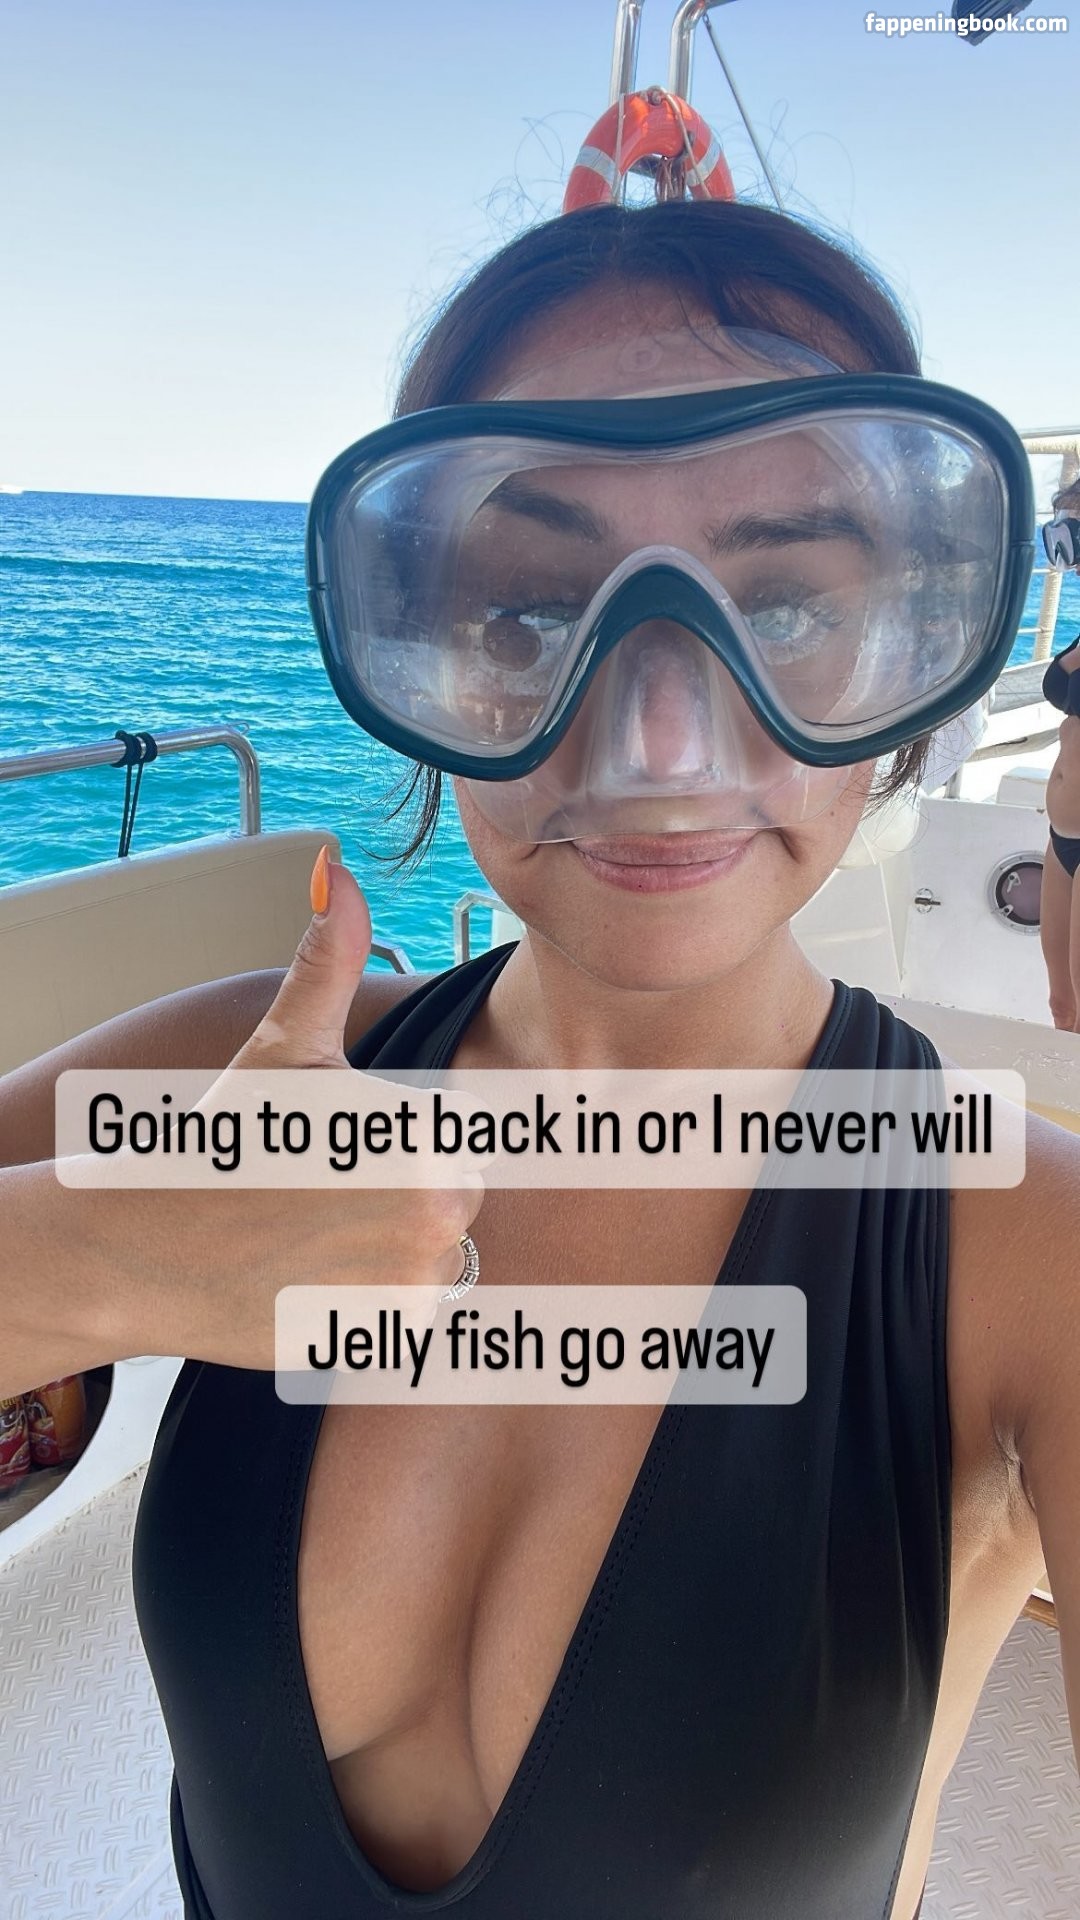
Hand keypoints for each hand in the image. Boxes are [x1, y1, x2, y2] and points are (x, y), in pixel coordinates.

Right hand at [85, 850, 481, 1372]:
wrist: (140, 1248)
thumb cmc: (221, 1140)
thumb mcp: (284, 1047)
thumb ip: (328, 962)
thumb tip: (337, 869)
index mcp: (428, 1141)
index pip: (462, 1142)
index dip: (403, 1142)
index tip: (345, 1150)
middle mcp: (436, 1222)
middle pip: (456, 1203)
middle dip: (402, 1197)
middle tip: (321, 1190)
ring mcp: (408, 1294)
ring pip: (437, 1263)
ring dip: (391, 1253)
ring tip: (313, 1233)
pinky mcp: (378, 1347)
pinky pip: (403, 1319)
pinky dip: (366, 1306)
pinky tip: (308, 1278)